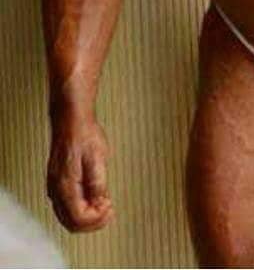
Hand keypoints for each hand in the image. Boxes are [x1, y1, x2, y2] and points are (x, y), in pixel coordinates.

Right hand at [47, 115, 113, 231]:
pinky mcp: (57, 183)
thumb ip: (98, 183)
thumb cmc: (83, 133)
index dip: (97, 219)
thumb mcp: (97, 157)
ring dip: (87, 217)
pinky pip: (66, 207)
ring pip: (67, 217)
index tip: (110, 208)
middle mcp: (55, 190)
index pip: (78, 218)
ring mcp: (54, 187)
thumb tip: (101, 204)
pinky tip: (93, 200)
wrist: (70, 119)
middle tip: (109, 211)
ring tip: (104, 205)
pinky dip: (80, 210)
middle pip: (71, 223)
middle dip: (93, 222)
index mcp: (64, 184)